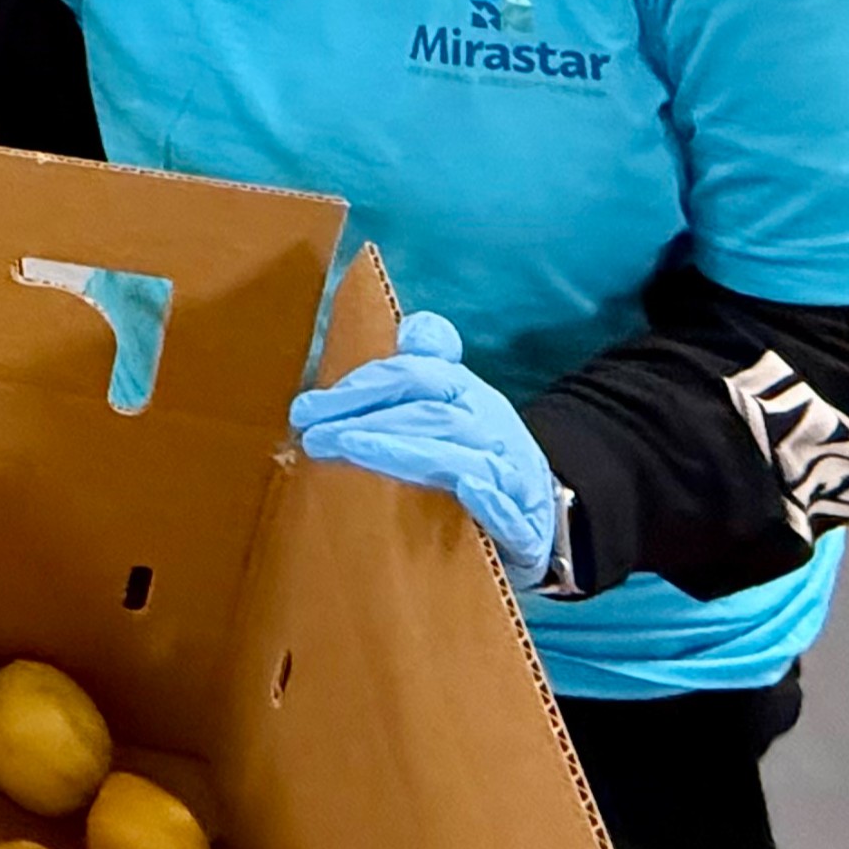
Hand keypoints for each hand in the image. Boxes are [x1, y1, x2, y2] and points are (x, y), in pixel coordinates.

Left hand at [289, 312, 560, 587]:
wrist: (543, 511)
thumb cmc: (477, 453)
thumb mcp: (456, 406)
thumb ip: (429, 367)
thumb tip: (412, 325)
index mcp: (468, 394)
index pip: (414, 375)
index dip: (359, 386)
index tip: (306, 409)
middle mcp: (492, 425)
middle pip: (430, 412)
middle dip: (366, 420)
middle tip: (313, 436)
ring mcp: (513, 473)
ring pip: (461, 454)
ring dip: (404, 450)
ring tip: (354, 449)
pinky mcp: (528, 523)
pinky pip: (512, 507)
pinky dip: (491, 498)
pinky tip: (466, 488)